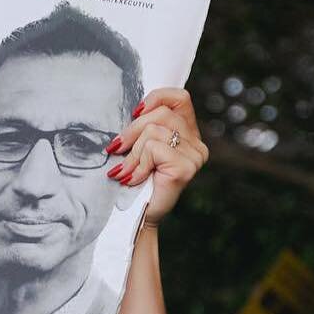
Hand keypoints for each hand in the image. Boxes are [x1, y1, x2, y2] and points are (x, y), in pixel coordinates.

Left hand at [106, 87, 208, 226]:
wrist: (142, 215)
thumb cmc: (140, 179)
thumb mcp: (142, 146)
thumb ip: (145, 126)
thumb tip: (131, 110)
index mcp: (189, 133)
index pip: (180, 98)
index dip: (156, 98)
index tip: (135, 113)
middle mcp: (197, 143)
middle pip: (161, 114)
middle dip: (132, 130)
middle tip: (116, 149)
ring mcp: (194, 156)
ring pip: (154, 131)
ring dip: (132, 153)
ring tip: (125, 170)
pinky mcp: (185, 167)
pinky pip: (153, 149)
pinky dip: (137, 163)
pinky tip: (133, 178)